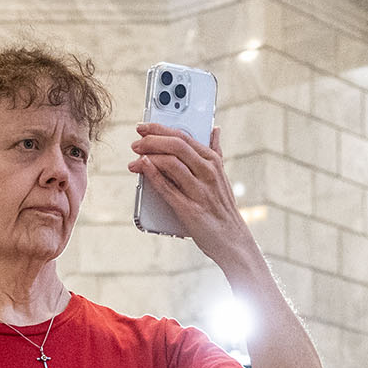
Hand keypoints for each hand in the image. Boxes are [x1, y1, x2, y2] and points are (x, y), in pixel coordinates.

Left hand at [131, 122, 255, 266]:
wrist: (232, 240)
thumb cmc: (222, 208)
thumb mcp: (222, 175)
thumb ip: (216, 152)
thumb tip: (215, 129)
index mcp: (213, 161)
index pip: (184, 136)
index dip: (160, 129)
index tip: (144, 127)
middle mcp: (207, 172)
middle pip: (176, 146)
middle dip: (151, 140)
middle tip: (136, 143)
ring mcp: (199, 190)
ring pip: (171, 163)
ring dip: (149, 156)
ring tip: (134, 157)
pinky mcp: (189, 209)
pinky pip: (168, 188)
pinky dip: (153, 175)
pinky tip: (142, 167)